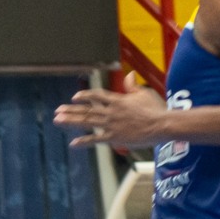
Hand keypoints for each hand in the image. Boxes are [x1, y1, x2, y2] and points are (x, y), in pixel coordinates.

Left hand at [53, 73, 168, 146]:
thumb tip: (129, 74)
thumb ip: (132, 86)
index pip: (96, 96)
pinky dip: (84, 141)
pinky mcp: (115, 137)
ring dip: (71, 121)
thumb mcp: (144, 94)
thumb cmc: (156, 109)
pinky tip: (73, 144)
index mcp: (117, 100)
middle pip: (87, 110)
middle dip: (70, 110)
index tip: (74, 97)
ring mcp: (111, 125)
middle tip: (57, 111)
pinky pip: (96, 140)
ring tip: (57, 120)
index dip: (84, 96)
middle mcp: (110, 111)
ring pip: (87, 122)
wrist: (162, 125)